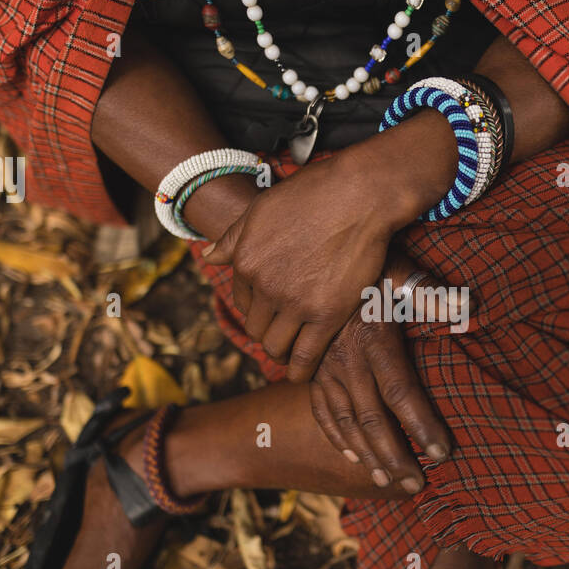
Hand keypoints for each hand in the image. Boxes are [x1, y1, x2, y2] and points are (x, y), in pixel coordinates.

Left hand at [202, 151, 406, 382]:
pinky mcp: (327, 315)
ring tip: (291, 350)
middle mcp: (265, 286)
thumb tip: (209, 257)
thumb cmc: (313, 194)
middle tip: (283, 330)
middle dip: (267, 330)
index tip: (272, 307)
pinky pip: (305, 356)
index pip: (241, 300)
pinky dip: (299, 370)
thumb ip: (233, 238)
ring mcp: (296, 303)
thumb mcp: (261, 209)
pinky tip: (301, 373)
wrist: (358, 195)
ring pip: (275, 346)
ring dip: (280, 352)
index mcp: (246, 261)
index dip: (256, 305)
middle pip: (255, 328)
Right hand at [308, 254, 454, 492]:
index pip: (401, 392)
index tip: (442, 453)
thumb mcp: (398, 269)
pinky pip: (320, 411)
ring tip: (386, 481)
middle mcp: (346, 360)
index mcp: (373, 339)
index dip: (421, 426)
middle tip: (417, 485)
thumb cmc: (365, 260)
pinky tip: (353, 456)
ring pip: (345, 422)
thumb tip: (471, 307)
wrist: (304, 255)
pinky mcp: (311, 369)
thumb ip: (430, 292)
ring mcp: (324, 368)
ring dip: (367, 455)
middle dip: (395, 456)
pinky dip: (336, 437)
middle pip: (372, 418)